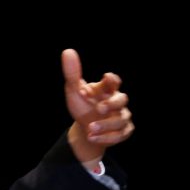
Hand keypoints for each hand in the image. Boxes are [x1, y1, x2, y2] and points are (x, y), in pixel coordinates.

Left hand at [62, 49, 133, 165]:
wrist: (85, 129)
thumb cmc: (82, 106)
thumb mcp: (74, 91)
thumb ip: (73, 74)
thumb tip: (67, 52)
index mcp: (106, 90)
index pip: (114, 82)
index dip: (111, 80)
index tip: (105, 79)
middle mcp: (116, 102)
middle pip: (122, 99)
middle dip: (112, 103)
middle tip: (99, 108)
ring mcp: (121, 117)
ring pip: (121, 120)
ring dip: (106, 125)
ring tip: (90, 128)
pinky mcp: (122, 131)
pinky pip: (121, 134)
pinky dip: (107, 137)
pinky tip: (92, 137)